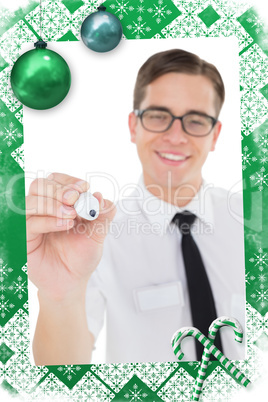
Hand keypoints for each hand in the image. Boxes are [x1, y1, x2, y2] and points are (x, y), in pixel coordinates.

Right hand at [26, 172, 115, 301]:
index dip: (69, 181)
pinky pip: (30, 223)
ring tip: (71, 215)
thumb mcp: (97, 234)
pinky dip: (48, 221)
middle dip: (59, 189)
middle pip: (40, 185)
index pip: (56, 180)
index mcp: (58, 203)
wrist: (72, 281)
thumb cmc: (82, 256)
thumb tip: (100, 197)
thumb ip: (102, 215)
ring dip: (52, 204)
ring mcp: (31, 222)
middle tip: (75, 198)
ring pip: (31, 201)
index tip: (84, 187)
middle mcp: (42, 209)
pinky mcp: (24, 238)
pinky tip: (65, 224)